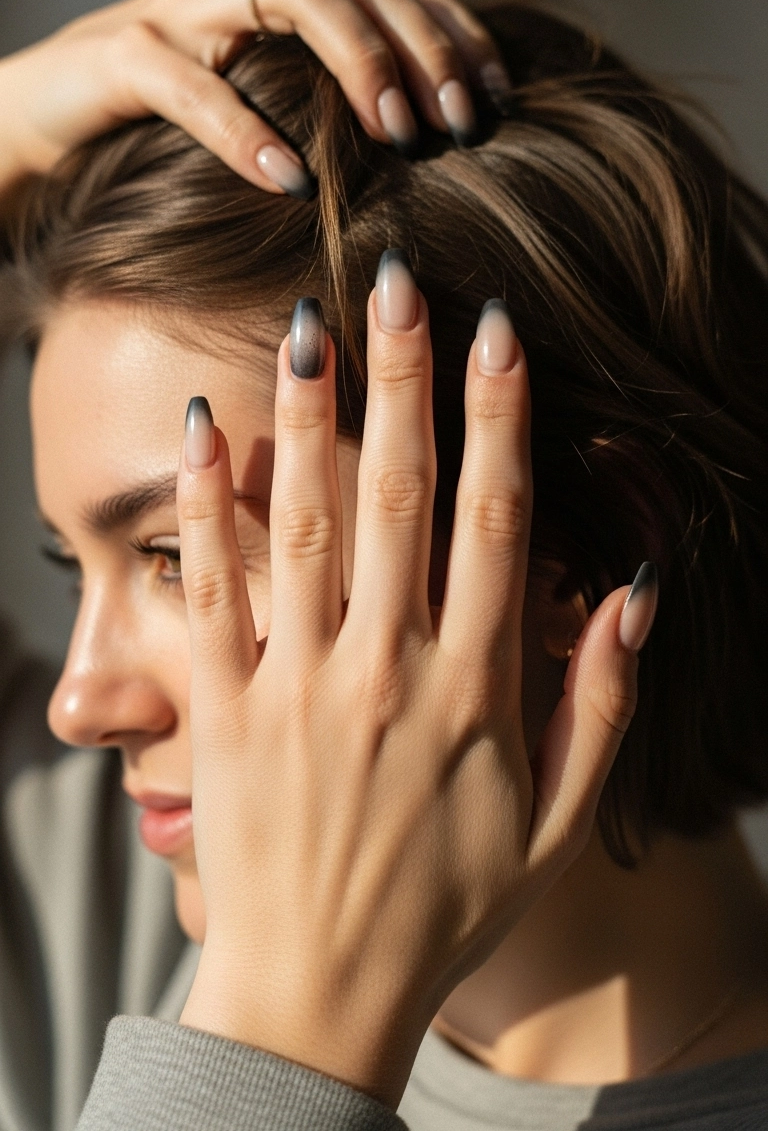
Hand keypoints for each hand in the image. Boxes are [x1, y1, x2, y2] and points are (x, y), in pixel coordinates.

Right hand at [0, 0, 508, 198]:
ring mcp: (188, 8)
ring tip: (397, 136)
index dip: (457, 36)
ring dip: (361, 62)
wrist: (46, 110)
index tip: (500, 104)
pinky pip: (193, 83)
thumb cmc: (173, 122)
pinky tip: (288, 182)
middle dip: (424, 51)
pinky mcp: (126, 51)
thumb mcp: (268, 108)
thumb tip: (431, 161)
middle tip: (460, 126)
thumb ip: (331, 110)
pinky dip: (245, 131)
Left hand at [176, 266, 644, 1106]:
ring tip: (311, 322)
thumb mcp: (557, 822)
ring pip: (306, 523)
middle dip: (404, 380)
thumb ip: (602, 706)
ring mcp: (299, 685)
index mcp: (475, 689)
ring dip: (310, 416)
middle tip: (403, 282)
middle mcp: (388, 669)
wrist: (318, 996)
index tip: (498, 334)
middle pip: (399, 497)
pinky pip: (216, 591)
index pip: (496, 523)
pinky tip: (206, 425)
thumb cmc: (446, 903)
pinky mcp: (226, 710)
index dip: (500, 419)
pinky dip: (209, 504)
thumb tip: (638, 594)